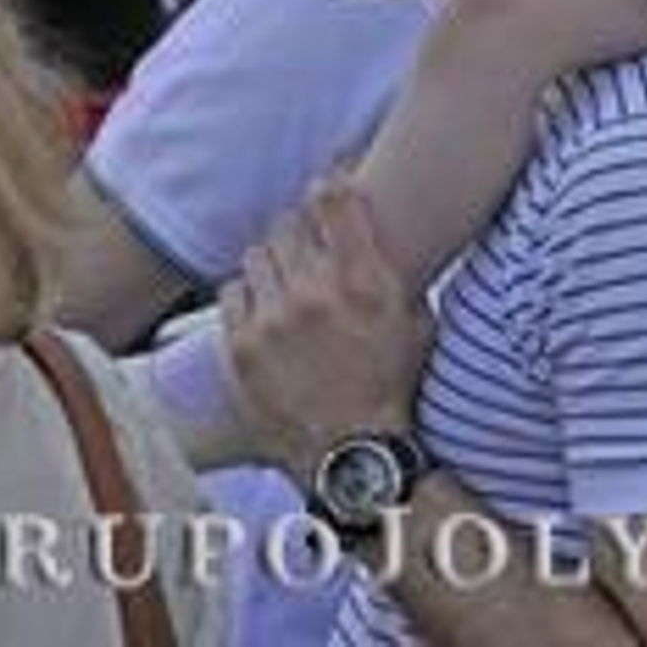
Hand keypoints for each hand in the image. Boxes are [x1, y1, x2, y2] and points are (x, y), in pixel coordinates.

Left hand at [220, 174, 433, 487]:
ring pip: (258, 254)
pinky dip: (247, 299)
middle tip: (308, 258)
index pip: (332, 197)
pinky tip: (266, 319)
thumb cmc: (391, 389)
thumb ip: (392, 268)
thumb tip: (377, 220)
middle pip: (288, 222)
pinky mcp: (242, 347)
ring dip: (272, 267)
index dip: (327, 187)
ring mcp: (274, 321)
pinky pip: (232, 290)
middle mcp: (316, 294)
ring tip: (287, 293)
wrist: (354, 460)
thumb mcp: (414, 321)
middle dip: (298, 236)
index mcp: (364, 283)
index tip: (326, 194)